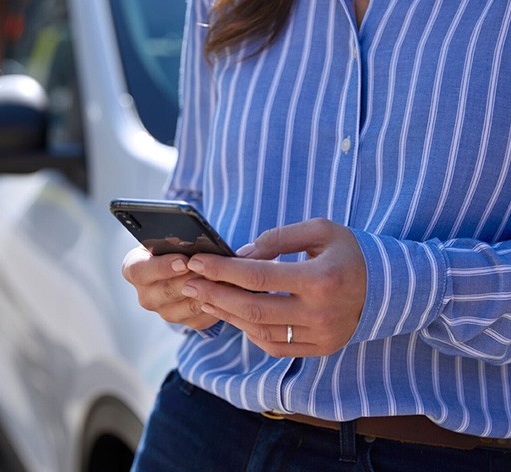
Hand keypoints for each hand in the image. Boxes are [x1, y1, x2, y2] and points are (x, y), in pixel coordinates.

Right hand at [121, 246, 219, 330]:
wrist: (182, 265)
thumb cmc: (174, 246)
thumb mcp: (169, 239)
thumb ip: (175, 241)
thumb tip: (194, 242)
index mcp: (134, 270)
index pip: (140, 271)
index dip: (162, 267)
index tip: (183, 261)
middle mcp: (145, 295)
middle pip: (166, 291)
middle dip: (191, 279)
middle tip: (210, 270)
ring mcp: (163, 311)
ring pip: (187, 306)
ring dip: (207, 292)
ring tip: (224, 278)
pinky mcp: (183, 322)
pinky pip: (201, 318)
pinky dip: (215, 304)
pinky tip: (227, 291)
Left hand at [181, 219, 365, 356]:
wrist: (391, 287)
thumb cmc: (350, 252)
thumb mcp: (320, 230)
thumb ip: (278, 239)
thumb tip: (240, 254)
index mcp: (321, 279)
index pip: (258, 276)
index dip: (222, 269)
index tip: (196, 261)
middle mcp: (321, 313)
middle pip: (253, 309)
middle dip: (214, 295)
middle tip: (188, 283)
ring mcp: (322, 336)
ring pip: (260, 331)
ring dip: (227, 314)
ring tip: (203, 297)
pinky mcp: (321, 349)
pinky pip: (275, 345)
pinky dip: (250, 330)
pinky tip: (233, 313)